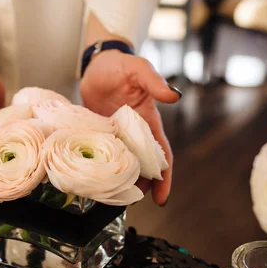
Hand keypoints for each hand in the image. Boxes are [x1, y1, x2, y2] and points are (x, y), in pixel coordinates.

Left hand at [80, 50, 180, 204]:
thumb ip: (154, 81)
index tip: (161, 198)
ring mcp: (115, 135)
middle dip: (141, 186)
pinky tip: (92, 179)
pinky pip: (101, 154)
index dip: (164, 178)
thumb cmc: (120, 65)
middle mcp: (134, 133)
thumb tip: (174, 96)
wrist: (97, 64)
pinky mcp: (98, 133)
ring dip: (120, 180)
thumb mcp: (138, 69)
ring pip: (121, 164)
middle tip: (130, 203)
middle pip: (142, 166)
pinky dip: (100, 167)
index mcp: (148, 122)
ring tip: (111, 198)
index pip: (161, 155)